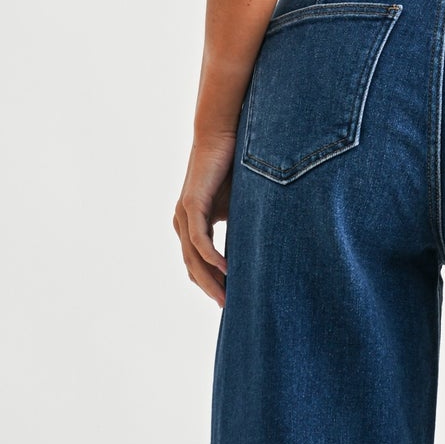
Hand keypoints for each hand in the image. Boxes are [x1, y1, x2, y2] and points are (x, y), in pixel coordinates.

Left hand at [174, 129, 235, 305]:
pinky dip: (211, 257)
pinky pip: (199, 240)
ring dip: (209, 280)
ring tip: (225, 298)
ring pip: (193, 258)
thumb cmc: (231, 167)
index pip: (197, 262)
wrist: (221, 136)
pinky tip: (225, 270)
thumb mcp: (238, 204)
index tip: (228, 300)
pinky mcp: (191, 204)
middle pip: (192, 266)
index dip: (210, 283)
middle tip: (227, 308)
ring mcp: (184, 214)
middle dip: (210, 289)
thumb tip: (261, 247)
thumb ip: (241, 226)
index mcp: (192, 223)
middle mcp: (183, 222)